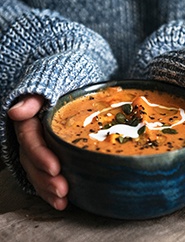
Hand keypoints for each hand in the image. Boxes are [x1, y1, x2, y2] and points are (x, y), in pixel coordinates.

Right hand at [8, 95, 68, 209]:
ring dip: (47, 189)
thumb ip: (33, 99)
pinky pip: (43, 175)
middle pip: (32, 161)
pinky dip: (49, 190)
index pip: (29, 139)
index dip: (40, 155)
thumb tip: (16, 112)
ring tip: (62, 200)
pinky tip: (60, 201)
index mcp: (29, 122)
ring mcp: (36, 150)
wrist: (63, 95)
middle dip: (45, 178)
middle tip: (62, 189)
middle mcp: (30, 138)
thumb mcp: (46, 89)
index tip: (54, 168)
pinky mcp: (45, 158)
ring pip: (36, 172)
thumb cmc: (57, 92)